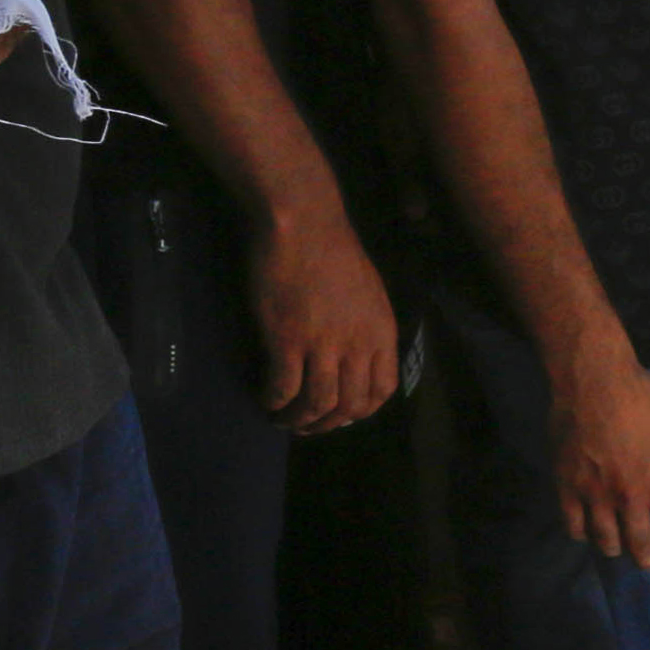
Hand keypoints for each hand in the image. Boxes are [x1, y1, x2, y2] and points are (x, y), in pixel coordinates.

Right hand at [247, 203, 399, 434]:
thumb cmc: (333, 251)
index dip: (362, 411)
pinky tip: (266, 400)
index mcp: (382, 333)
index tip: (342, 415)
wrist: (304, 225)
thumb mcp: (368, 294)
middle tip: (307, 425)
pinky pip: (284, 387)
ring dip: (299, 420)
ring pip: (318, 403)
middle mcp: (358, 344)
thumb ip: (366, 328)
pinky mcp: (288, 339)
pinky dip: (275, 401)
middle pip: (350, 405)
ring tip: (283, 419)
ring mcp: (323, 344)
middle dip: (328, 424)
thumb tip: (354, 358)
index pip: (383, 390)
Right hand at [555, 347, 649, 569]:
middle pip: (640, 546)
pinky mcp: (567, 487)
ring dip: (615, 548)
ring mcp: (596, 495)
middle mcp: (631, 497)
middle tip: (648, 559)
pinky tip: (586, 530)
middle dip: (647, 559)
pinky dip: (582, 533)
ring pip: (606, 541)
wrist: (594, 382)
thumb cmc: (644, 401)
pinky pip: (573, 525)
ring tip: (619, 546)